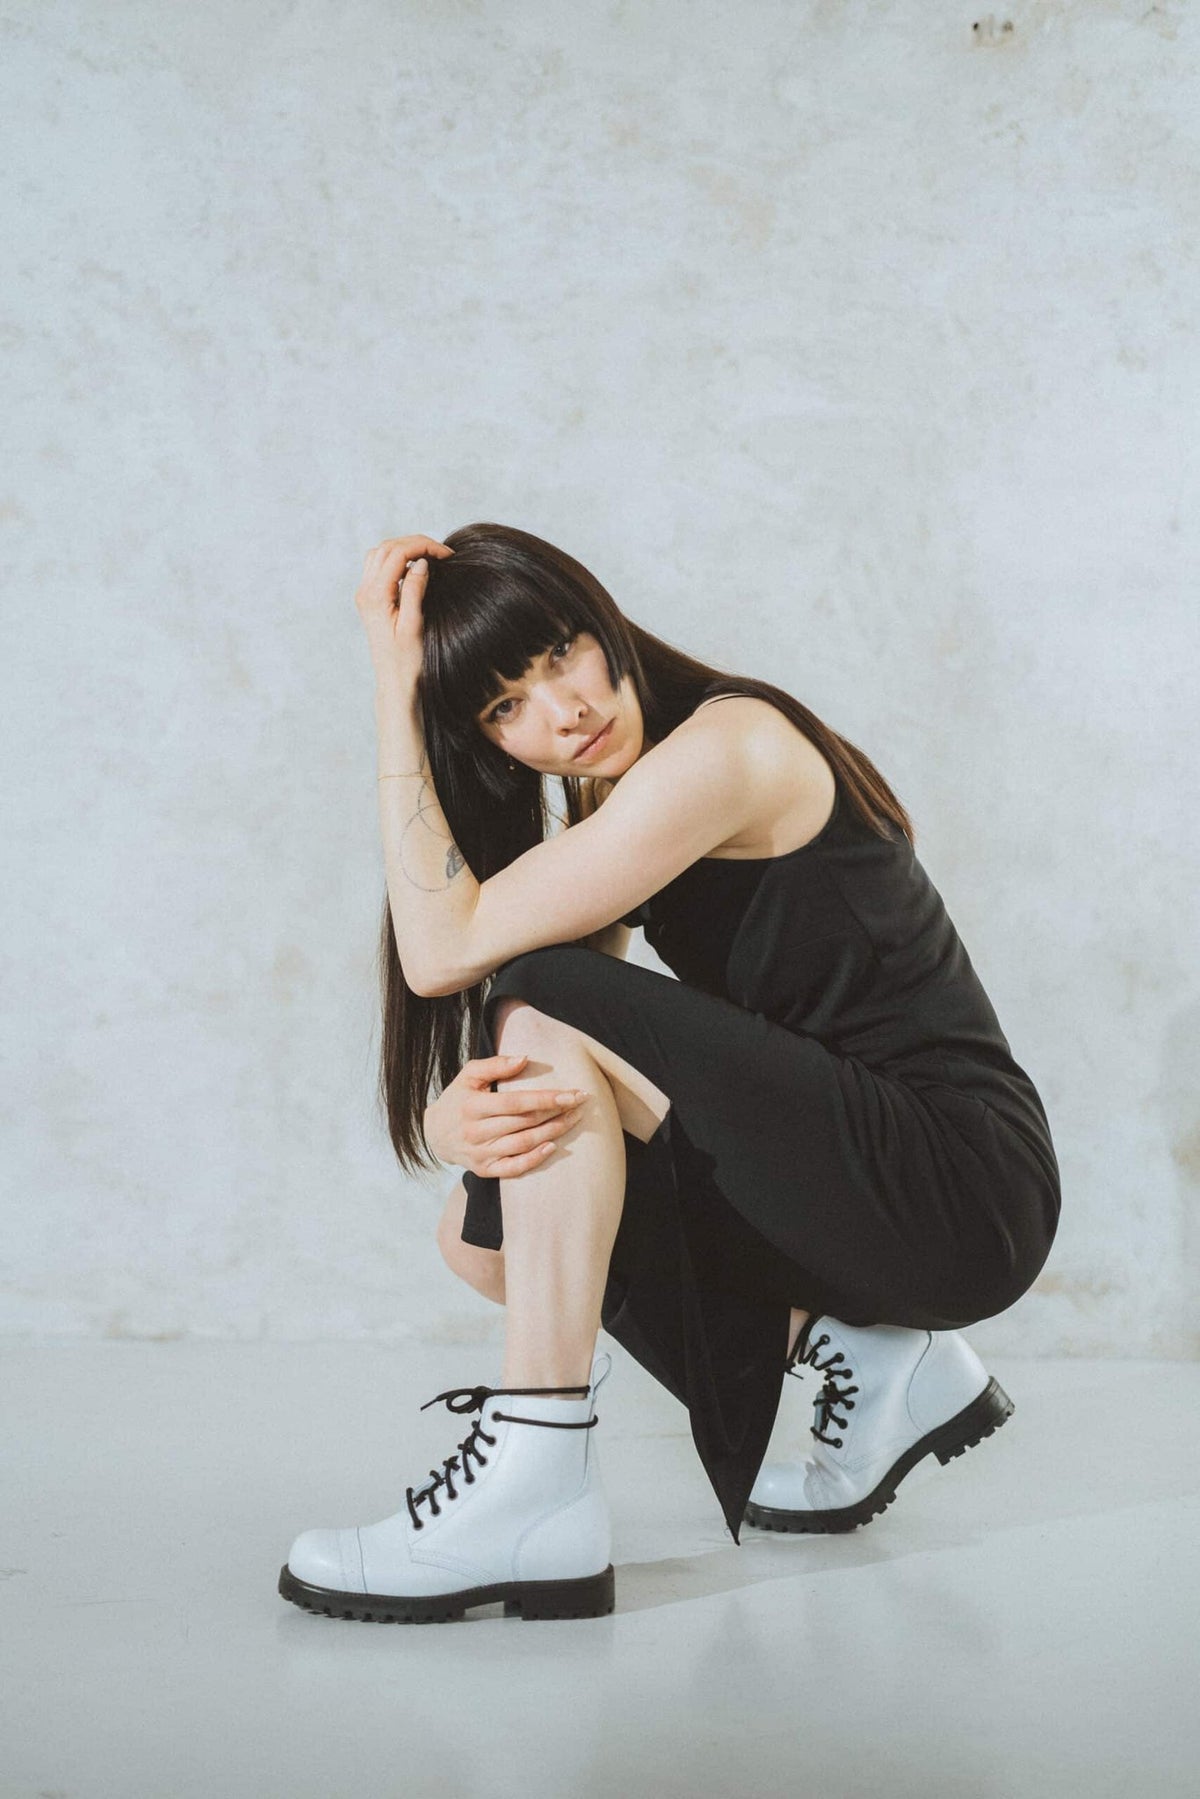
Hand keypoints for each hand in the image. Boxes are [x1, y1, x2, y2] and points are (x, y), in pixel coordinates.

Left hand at [355, 534, 453, 689]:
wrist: (394, 682)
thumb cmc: (407, 661)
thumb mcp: (414, 625)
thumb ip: (414, 591)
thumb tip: (420, 563)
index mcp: (375, 596)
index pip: (398, 553)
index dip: (423, 547)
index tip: (447, 555)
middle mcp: (365, 591)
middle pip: (388, 548)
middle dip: (416, 544)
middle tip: (442, 554)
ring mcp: (365, 594)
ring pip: (381, 553)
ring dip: (405, 549)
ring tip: (430, 558)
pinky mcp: (369, 599)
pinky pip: (379, 566)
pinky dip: (398, 559)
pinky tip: (415, 569)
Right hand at [423, 1053, 590, 1177]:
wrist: (435, 1133)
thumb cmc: (458, 1098)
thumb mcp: (469, 1075)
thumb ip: (495, 1065)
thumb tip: (524, 1058)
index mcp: (473, 1106)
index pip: (516, 1102)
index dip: (546, 1098)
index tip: (572, 1093)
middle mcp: (476, 1132)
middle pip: (525, 1122)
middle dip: (557, 1112)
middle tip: (581, 1103)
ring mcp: (480, 1153)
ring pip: (523, 1144)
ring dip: (553, 1132)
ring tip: (574, 1120)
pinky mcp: (484, 1169)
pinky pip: (513, 1168)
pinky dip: (534, 1159)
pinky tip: (553, 1147)